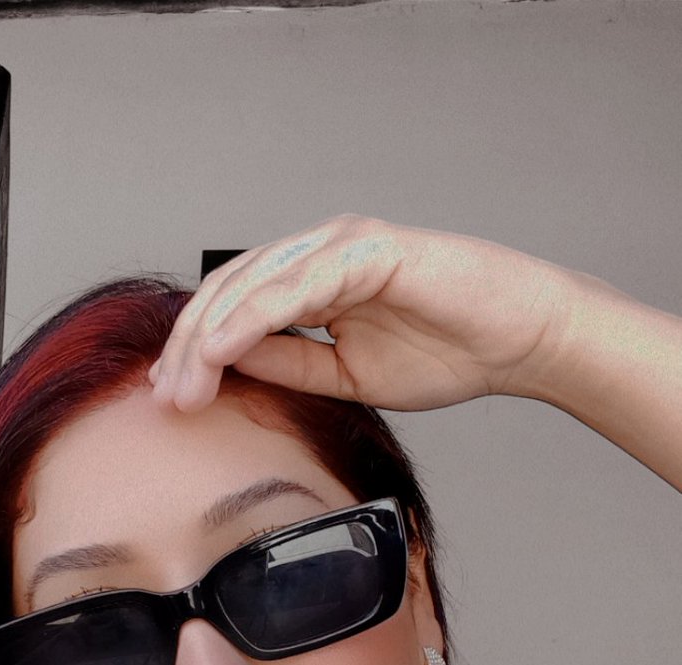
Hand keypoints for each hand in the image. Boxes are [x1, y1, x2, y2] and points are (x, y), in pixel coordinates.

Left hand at [149, 213, 573, 413]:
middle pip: (230, 292)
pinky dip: (253, 317)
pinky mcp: (367, 250)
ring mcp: (340, 245)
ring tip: (184, 384)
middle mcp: (317, 253)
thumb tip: (227, 366)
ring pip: (251, 284)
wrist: (517, 342)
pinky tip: (222, 350)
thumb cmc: (445, 353)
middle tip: (168, 399)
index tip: (171, 397)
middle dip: (191, 348)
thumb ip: (290, 365)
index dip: (196, 350)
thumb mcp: (345, 377)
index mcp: (310, 280)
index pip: (234, 308)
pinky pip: (295, 285)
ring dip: (210, 337)